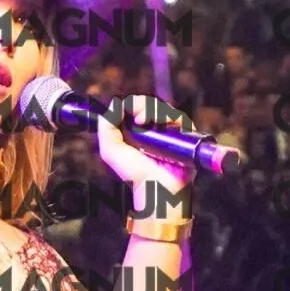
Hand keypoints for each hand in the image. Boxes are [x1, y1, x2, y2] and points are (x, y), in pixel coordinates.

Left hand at [93, 100, 194, 215]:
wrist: (154, 186)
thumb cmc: (135, 174)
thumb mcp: (110, 150)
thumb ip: (106, 127)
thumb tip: (114, 105)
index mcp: (136, 131)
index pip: (134, 107)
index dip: (130, 105)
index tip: (124, 111)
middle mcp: (153, 129)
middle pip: (149, 104)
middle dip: (141, 105)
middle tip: (137, 117)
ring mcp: (168, 131)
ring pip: (163, 108)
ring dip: (153, 110)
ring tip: (145, 121)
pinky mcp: (183, 135)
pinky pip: (179, 117)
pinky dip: (169, 116)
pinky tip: (160, 124)